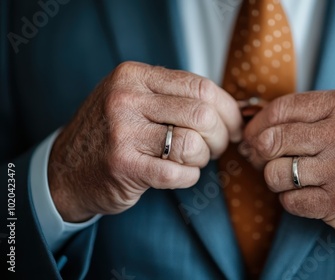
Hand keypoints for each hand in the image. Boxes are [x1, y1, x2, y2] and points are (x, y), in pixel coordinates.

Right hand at [48, 61, 241, 221]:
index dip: (227, 110)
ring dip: (204, 158)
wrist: (65, 171)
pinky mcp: (124, 166)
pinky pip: (179, 173)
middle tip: (217, 147)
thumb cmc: (112, 134)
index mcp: (134, 76)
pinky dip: (189, 177)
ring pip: (194, 144)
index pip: (201, 86)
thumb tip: (230, 108)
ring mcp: (123, 132)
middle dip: (221, 137)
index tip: (235, 126)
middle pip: (202, 115)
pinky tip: (180, 174)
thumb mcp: (135, 99)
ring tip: (193, 160)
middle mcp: (126, 99)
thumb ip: (175, 95)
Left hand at [242, 90, 334, 247]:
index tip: (251, 137)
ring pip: (274, 173)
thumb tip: (251, 129)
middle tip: (265, 160)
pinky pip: (289, 201)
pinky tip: (310, 196)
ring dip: (277, 180)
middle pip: (271, 141)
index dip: (256, 125)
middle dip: (260, 154)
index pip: (280, 109)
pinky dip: (291, 200)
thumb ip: (305, 117)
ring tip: (295, 179)